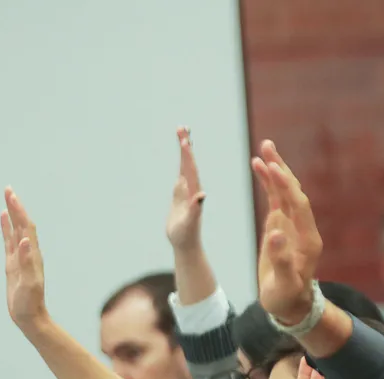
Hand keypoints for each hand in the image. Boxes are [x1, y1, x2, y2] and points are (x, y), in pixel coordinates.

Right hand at [1, 188, 47, 329]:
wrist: (30, 316)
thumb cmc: (30, 302)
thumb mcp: (29, 283)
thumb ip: (26, 262)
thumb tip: (25, 241)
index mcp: (33, 255)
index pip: (27, 228)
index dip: (20, 211)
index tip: (11, 195)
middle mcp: (28, 253)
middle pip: (22, 225)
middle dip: (16, 207)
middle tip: (8, 189)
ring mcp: (20, 257)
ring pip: (16, 230)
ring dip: (12, 214)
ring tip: (7, 198)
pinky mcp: (13, 264)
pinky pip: (9, 241)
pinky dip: (6, 228)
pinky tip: (4, 219)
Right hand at [166, 127, 206, 250]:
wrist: (187, 244)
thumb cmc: (187, 237)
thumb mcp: (190, 224)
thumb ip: (196, 210)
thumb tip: (202, 195)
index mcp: (194, 193)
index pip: (191, 171)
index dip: (188, 156)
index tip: (185, 141)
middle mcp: (192, 189)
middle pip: (189, 164)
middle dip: (185, 146)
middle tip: (182, 127)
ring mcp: (187, 191)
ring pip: (186, 166)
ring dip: (185, 150)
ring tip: (182, 133)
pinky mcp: (182, 194)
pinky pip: (182, 173)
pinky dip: (182, 162)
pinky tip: (183, 154)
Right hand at [253, 140, 322, 324]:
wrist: (291, 304)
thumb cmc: (287, 297)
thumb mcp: (283, 284)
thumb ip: (280, 260)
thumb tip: (275, 234)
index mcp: (308, 240)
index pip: (299, 206)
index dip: (287, 187)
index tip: (274, 168)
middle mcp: (303, 228)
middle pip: (294, 192)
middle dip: (282, 169)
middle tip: (268, 146)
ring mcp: (292, 225)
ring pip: (285, 191)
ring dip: (276, 170)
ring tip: (264, 148)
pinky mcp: (281, 225)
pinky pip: (276, 199)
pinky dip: (268, 182)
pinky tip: (259, 166)